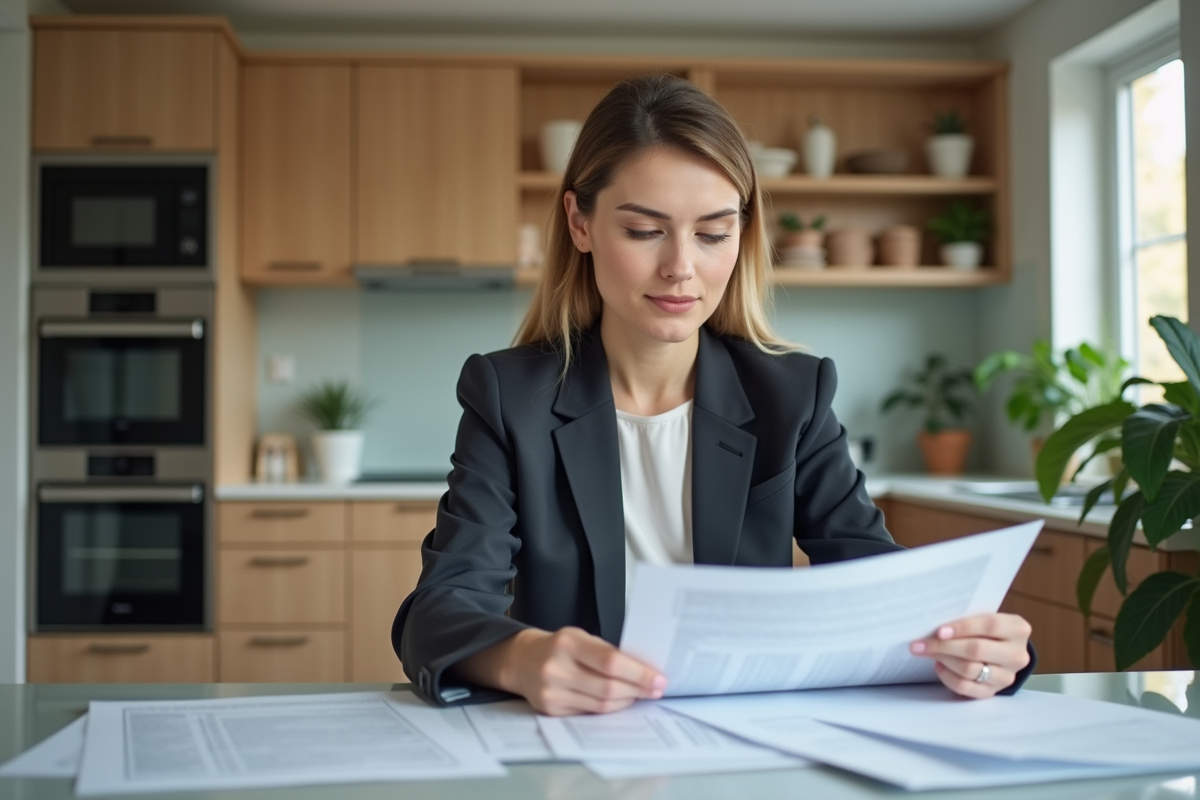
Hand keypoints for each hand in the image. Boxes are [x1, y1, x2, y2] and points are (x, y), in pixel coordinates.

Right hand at [458, 626, 665, 715]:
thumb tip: (643, 670)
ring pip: (601, 705)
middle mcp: (557, 669)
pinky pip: (589, 713)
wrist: (521, 661)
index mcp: (567, 643)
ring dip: (626, 701)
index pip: (610, 662)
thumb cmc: (558, 647)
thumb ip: (606, 652)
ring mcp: (552, 693)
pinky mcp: (551, 711)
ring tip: (640, 694)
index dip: (639, 673)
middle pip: (608, 688)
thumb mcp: (580, 637)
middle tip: (656, 689)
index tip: (659, 679)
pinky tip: (619, 701)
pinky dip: (609, 708)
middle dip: (638, 690)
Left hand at [909, 613, 1031, 698]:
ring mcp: (1007, 676)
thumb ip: (967, 619)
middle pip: (976, 650)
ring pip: (969, 669)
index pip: (990, 625)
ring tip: (926, 651)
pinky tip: (938, 665)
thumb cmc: (987, 630)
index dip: (963, 627)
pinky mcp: (993, 692)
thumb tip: (932, 625)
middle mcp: (1017, 655)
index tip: (939, 631)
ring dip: (942, 659)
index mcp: (1018, 629)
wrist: (1002, 652)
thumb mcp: (984, 618)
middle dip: (944, 646)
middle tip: (919, 644)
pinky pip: (965, 687)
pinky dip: (947, 676)